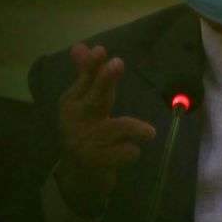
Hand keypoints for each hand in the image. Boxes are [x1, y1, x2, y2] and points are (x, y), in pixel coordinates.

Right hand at [54, 43, 155, 217]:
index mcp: (72, 102)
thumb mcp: (83, 103)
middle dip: (106, 79)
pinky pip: (121, 153)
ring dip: (135, 129)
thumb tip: (81, 46)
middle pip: (96, 96)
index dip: (93, 66)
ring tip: (149, 133)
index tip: (101, 51)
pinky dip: (130, 151)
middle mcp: (75, 120)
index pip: (86, 79)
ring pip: (116, 127)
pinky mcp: (95, 162)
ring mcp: (84, 142)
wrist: (77, 175)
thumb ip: (87, 75)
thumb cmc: (86, 130)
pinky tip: (132, 151)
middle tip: (118, 63)